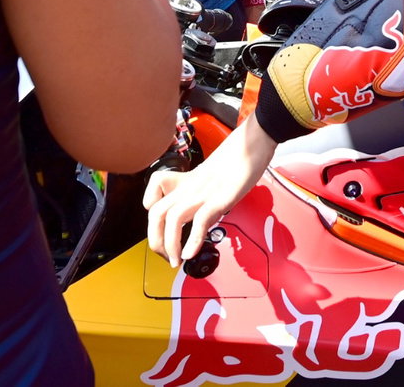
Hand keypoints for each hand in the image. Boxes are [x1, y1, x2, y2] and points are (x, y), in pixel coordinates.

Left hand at [144, 119, 276, 265]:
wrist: (253, 142)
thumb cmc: (238, 158)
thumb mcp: (214, 175)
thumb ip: (204, 189)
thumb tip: (203, 209)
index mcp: (188, 180)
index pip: (155, 187)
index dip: (150, 204)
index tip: (161, 224)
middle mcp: (191, 188)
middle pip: (157, 213)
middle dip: (156, 240)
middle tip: (166, 256)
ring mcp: (204, 193)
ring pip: (173, 219)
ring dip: (171, 245)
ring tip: (177, 260)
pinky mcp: (221, 198)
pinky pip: (200, 221)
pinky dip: (193, 241)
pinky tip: (191, 253)